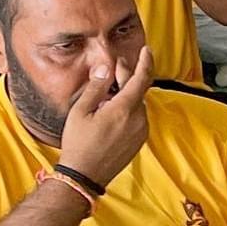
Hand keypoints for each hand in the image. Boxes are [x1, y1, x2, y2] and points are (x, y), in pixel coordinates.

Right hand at [57, 46, 154, 185]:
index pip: (141, 79)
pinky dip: (128, 109)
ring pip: (137, 104)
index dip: (145, 62)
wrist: (85, 175)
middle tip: (115, 68)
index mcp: (124, 109)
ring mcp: (141, 131)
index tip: (147, 50)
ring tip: (107, 92)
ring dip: (126, 94)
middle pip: (138, 90)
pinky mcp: (140, 140)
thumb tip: (106, 68)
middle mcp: (138, 119)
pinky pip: (137, 117)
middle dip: (128, 76)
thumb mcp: (81, 111)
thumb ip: (96, 87)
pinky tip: (111, 111)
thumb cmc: (79, 143)